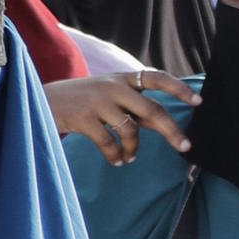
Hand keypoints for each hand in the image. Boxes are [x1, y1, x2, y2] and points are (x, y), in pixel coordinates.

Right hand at [48, 69, 196, 163]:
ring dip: (134, 149)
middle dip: (172, 131)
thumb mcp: (108, 96)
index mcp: (122, 78)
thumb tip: (165, 126)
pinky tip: (116, 161)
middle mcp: (113, 87)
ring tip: (130, 158)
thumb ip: (134, 107)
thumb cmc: (81, 100)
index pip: (157, 78)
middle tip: (185, 147)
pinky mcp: (84, 118)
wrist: (40, 101)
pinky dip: (116, 155)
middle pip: (153, 110)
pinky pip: (109, 142)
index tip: (198, 101)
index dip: (179, 89)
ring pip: (131, 130)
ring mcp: (98, 102)